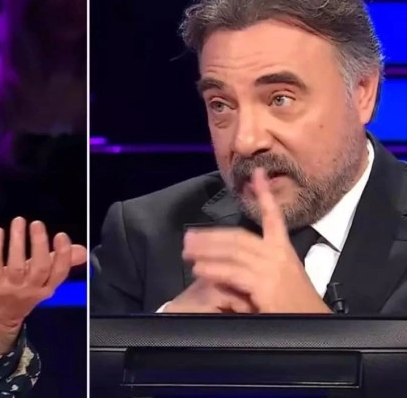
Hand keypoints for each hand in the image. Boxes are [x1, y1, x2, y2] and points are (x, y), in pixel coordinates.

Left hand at [0, 217, 85, 353]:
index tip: (61, 235)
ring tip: (19, 221)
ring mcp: (11, 287)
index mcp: (46, 288)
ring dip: (18, 240)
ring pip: (17, 264)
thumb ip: (60, 263)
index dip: (62, 254)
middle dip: (39, 244)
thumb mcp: (43, 282)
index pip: (59, 273)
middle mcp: (31, 289)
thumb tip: (83, 250)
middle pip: (40, 267)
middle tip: (37, 224)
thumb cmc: (22, 295)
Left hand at [181, 168, 330, 313]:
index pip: (273, 217)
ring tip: (187, 252)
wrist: (316, 327)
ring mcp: (272, 269)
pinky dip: (213, 270)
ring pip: (233, 252)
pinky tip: (199, 269)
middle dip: (211, 235)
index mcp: (284, 251)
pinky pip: (233, 273)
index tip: (256, 174)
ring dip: (206, 251)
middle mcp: (278, 255)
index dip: (264, 195)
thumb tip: (230, 267)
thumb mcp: (279, 282)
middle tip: (188, 236)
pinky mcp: (265, 285)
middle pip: (238, 236)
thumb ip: (256, 270)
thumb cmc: (297, 309)